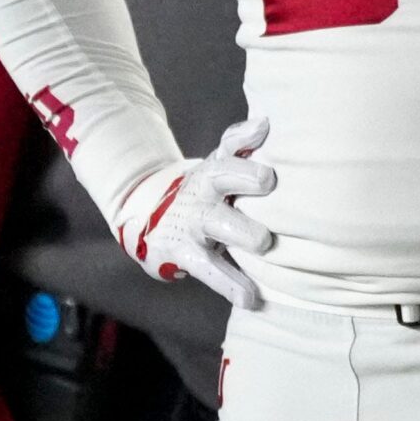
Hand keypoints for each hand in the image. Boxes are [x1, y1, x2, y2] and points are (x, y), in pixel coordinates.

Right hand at [113, 114, 275, 309]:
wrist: (151, 218)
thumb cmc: (206, 189)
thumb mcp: (218, 162)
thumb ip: (240, 142)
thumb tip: (265, 121)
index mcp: (215, 167)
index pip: (227, 148)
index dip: (245, 142)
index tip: (266, 145)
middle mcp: (203, 191)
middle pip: (220, 178)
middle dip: (244, 179)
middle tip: (267, 182)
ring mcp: (194, 224)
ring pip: (218, 225)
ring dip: (242, 233)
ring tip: (264, 243)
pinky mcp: (185, 254)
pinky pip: (211, 270)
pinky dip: (231, 285)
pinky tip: (251, 299)